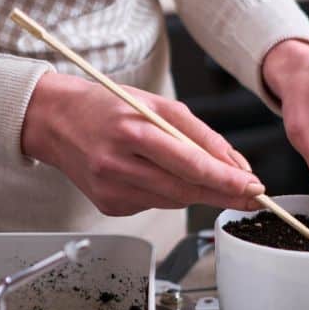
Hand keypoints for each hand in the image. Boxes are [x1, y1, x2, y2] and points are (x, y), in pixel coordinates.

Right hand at [22, 72, 263, 214]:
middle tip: (251, 193)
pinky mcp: (108, 205)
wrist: (55, 121)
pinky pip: (154, 204)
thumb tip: (235, 165)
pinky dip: (167, 193)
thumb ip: (199, 134)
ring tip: (202, 176)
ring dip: (196, 191)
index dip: (227, 180)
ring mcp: (111, 189)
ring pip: (173, 200)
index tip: (253, 186)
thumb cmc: (107, 107)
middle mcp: (118, 164)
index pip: (191, 164)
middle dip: (223, 192)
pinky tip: (154, 175)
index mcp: (132, 132)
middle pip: (186, 189)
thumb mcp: (157, 104)